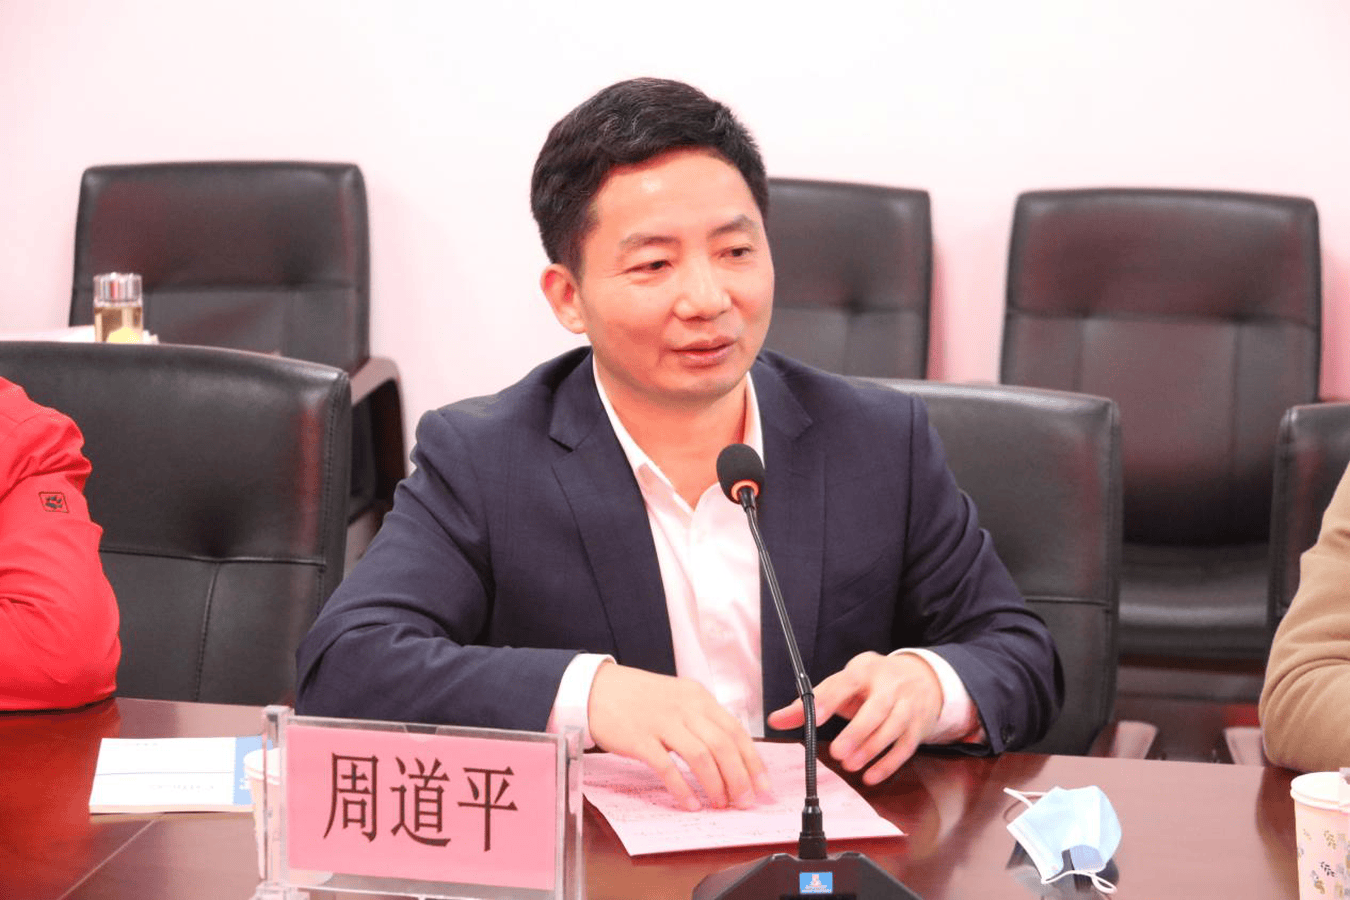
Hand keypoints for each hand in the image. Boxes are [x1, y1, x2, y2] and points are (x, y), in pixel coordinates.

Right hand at [587, 662, 771, 810]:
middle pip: (723, 746)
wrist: (596, 689)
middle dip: (739, 778)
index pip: (736, 731)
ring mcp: (662, 722)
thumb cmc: (638, 698)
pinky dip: (682, 788)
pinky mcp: (639, 738)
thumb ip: (702, 721)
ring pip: (701, 756)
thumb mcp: (678, 699)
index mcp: (698, 698)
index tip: (762, 786)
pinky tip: (690, 803)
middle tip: (744, 801)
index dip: (753, 762)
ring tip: (720, 804)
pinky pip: (667, 767)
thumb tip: (729, 755)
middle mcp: (685, 707)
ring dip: (715, 784)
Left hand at [766, 651, 941, 784]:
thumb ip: (811, 701)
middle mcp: (889, 686)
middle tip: (836, 753)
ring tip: (849, 766)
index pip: (845, 683)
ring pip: (893, 728)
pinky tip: (870, 776)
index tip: (813, 717)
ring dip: (871, 749)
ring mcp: (908, 706)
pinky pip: (906, 747)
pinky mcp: (918, 727)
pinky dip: (888, 764)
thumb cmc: (873, 682)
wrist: (923, 677)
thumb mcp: (845, 683)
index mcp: (864, 671)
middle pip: (876, 708)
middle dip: (857, 732)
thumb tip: (776, 720)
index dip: (829, 700)